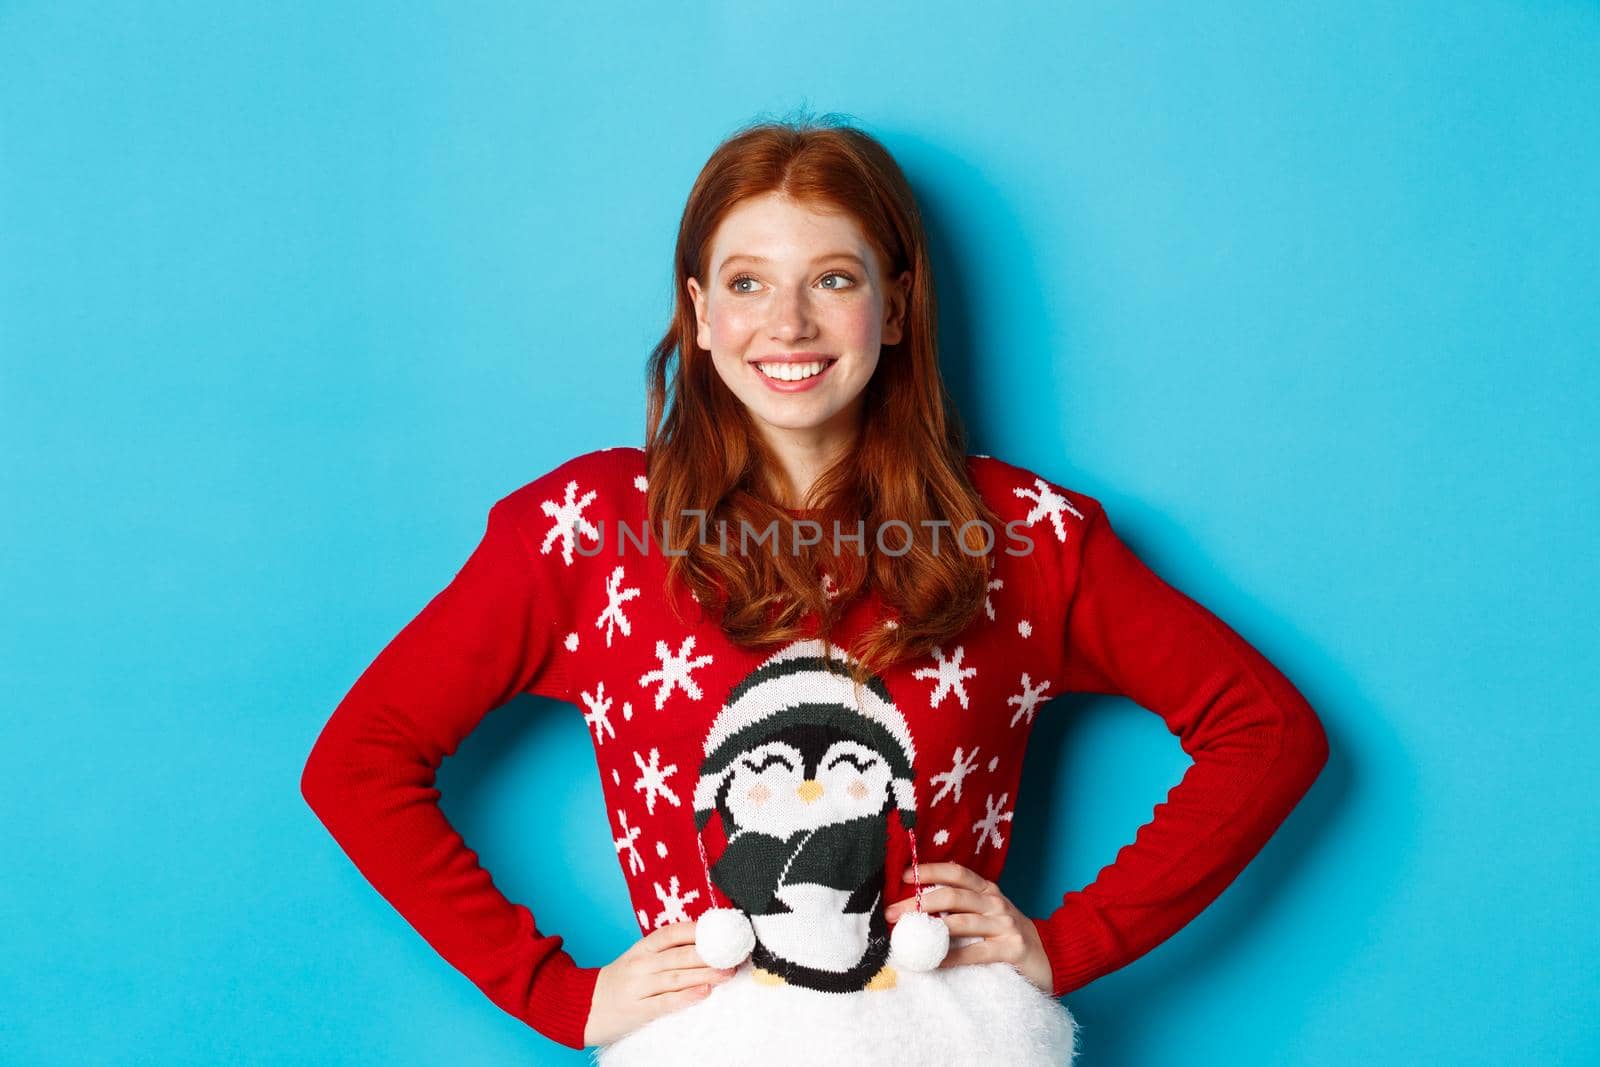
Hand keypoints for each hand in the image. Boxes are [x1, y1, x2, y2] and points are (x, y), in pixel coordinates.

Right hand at [582, 920, 741, 1046]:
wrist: (580, 1006)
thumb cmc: (618, 982)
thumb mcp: (637, 959)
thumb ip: (664, 952)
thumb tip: (703, 944)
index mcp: (642, 948)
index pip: (672, 933)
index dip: (698, 930)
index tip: (722, 930)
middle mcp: (640, 964)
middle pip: (680, 955)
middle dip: (711, 954)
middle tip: (735, 954)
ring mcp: (638, 987)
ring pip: (676, 977)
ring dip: (705, 974)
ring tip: (728, 972)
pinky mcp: (637, 1011)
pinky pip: (665, 1002)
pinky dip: (686, 997)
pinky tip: (704, 992)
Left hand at [883, 861, 1054, 995]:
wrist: (1051, 955)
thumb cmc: (1008, 934)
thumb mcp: (988, 912)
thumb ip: (962, 906)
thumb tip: (917, 906)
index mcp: (988, 890)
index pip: (956, 873)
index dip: (929, 871)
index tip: (903, 876)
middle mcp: (996, 902)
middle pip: (952, 896)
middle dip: (918, 903)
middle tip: (892, 913)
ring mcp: (1005, 925)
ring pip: (961, 923)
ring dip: (930, 930)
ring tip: (908, 936)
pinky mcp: (1011, 949)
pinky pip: (975, 953)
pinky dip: (951, 957)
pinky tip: (933, 961)